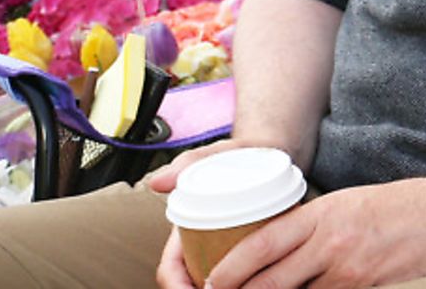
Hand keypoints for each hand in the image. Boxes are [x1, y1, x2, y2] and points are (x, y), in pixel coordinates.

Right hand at [148, 140, 278, 288]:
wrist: (268, 150)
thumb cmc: (238, 153)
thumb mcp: (216, 153)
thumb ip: (188, 163)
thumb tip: (157, 182)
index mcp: (184, 228)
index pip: (171, 268)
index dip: (177, 285)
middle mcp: (199, 242)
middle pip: (192, 281)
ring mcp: (221, 247)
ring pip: (217, 281)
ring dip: (230, 287)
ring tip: (248, 288)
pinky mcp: (245, 247)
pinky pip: (242, 273)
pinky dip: (247, 281)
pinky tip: (264, 283)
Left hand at [202, 178, 425, 288]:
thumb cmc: (408, 205)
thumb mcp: (353, 203)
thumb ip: (316, 225)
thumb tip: (282, 251)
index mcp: (324, 213)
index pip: (260, 244)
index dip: (228, 269)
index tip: (211, 282)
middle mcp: (333, 242)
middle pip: (270, 282)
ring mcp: (353, 271)